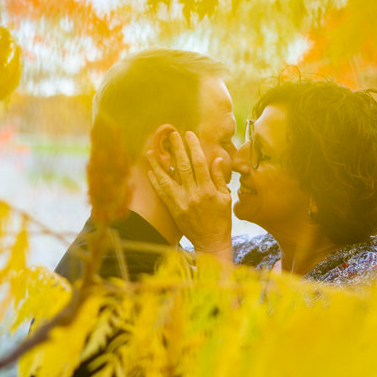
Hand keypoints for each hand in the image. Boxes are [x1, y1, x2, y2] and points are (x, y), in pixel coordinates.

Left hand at [147, 131, 232, 260]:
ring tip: (151, 151)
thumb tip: (216, 159)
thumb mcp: (226, 198)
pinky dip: (156, 182)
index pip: (199, 163)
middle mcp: (194, 195)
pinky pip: (162, 193)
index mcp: (208, 190)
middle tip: (172, 134)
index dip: (193, 147)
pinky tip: (150, 171)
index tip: (189, 134)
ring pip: (167, 179)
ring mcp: (182, 203)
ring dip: (158, 164)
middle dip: (177, 148)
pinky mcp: (174, 210)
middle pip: (183, 167)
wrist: (211, 242)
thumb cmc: (221, 220)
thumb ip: (219, 178)